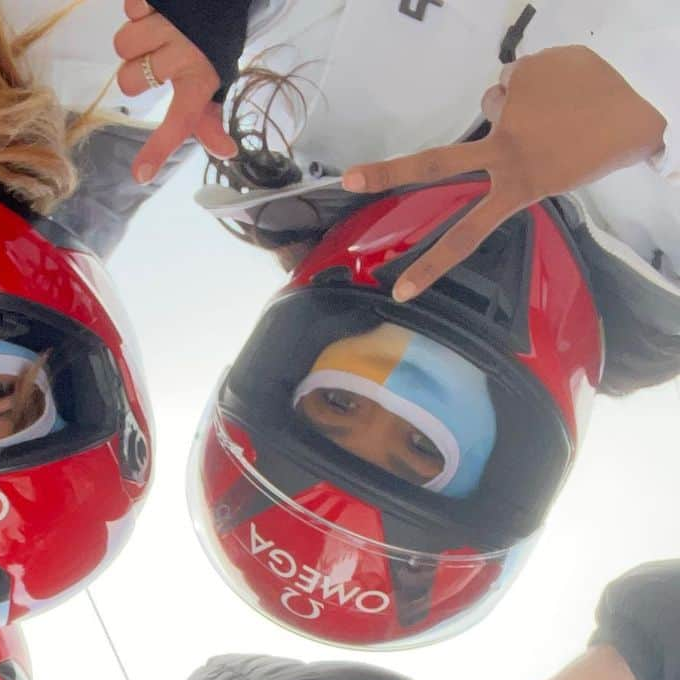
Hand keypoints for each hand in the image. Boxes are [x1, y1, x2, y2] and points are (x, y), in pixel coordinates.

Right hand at [114, 0, 236, 182]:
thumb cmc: (214, 43)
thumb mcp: (215, 79)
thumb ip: (210, 118)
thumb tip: (226, 151)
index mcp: (200, 79)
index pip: (179, 121)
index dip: (159, 150)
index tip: (141, 174)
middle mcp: (185, 53)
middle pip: (128, 81)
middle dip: (137, 71)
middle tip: (156, 59)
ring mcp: (169, 22)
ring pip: (123, 46)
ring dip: (135, 40)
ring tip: (157, 33)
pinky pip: (129, 8)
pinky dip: (138, 9)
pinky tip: (156, 11)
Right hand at [341, 45, 667, 300]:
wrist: (644, 110)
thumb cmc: (602, 147)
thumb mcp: (559, 171)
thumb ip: (518, 152)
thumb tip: (493, 108)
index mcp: (519, 187)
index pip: (467, 235)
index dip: (432, 264)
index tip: (400, 291)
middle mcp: (506, 151)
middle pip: (436, 164)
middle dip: (387, 171)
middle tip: (349, 179)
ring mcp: (512, 110)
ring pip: (495, 100)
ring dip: (520, 103)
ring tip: (560, 108)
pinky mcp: (524, 74)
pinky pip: (518, 75)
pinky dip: (539, 79)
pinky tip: (566, 87)